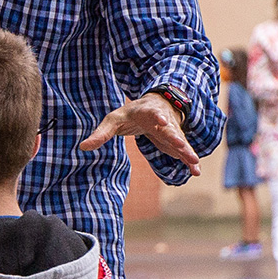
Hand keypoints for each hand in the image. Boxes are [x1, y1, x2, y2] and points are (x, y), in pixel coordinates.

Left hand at [78, 92, 199, 175]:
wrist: (156, 106)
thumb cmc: (132, 114)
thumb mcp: (113, 120)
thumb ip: (100, 134)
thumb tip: (82, 147)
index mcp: (147, 112)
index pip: (152, 113)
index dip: (156, 117)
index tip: (161, 121)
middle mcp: (163, 121)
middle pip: (169, 129)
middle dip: (175, 137)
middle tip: (180, 144)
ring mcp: (172, 131)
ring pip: (180, 142)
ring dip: (186, 151)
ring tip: (193, 161)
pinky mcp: (176, 142)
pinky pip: (183, 152)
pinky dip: (189, 160)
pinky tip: (195, 171)